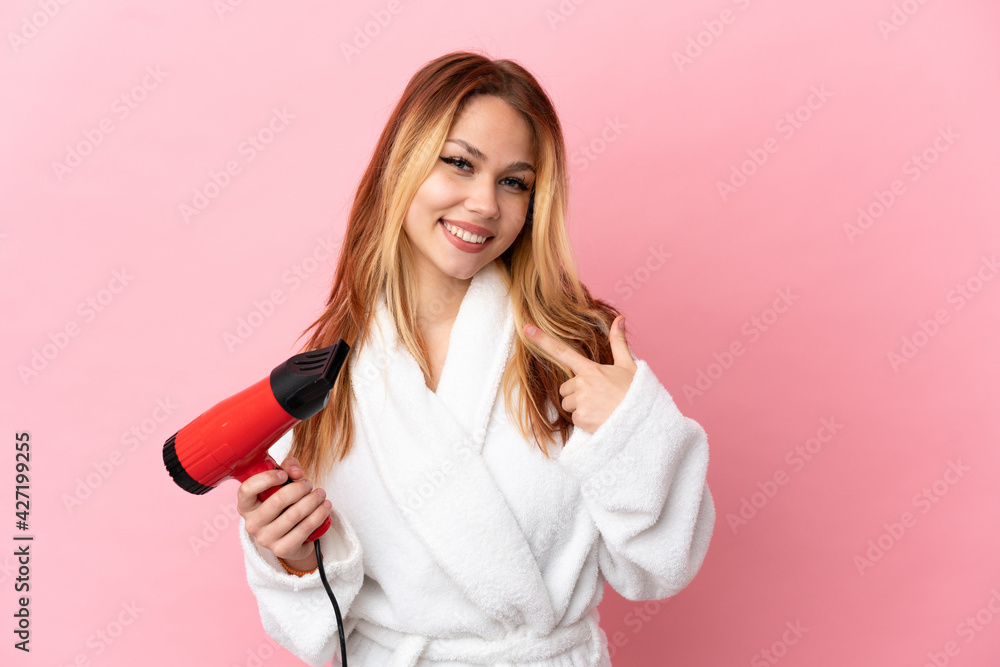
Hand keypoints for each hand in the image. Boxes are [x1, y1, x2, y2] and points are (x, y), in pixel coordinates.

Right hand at [236, 455, 331, 568]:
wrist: (290, 536)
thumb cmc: (284, 503)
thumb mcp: (282, 481)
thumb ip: (288, 467)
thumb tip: (297, 473)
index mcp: (246, 505)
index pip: (247, 489)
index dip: (266, 479)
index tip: (284, 475)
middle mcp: (252, 524)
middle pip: (277, 501)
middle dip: (299, 489)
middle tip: (309, 484)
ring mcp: (266, 539)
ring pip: (293, 515)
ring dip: (312, 501)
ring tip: (321, 494)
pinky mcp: (282, 549)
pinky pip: (304, 529)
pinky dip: (318, 515)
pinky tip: (325, 507)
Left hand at [524, 315, 636, 433]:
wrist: (644, 421)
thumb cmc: (636, 393)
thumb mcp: (629, 366)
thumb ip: (618, 343)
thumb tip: (619, 319)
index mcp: (591, 369)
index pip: (562, 351)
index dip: (542, 340)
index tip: (526, 329)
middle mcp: (583, 384)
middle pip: (565, 389)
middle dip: (576, 394)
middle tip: (598, 398)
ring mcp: (581, 401)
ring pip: (568, 405)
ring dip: (580, 408)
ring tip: (601, 409)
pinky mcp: (581, 418)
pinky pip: (575, 419)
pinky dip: (585, 421)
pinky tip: (600, 419)